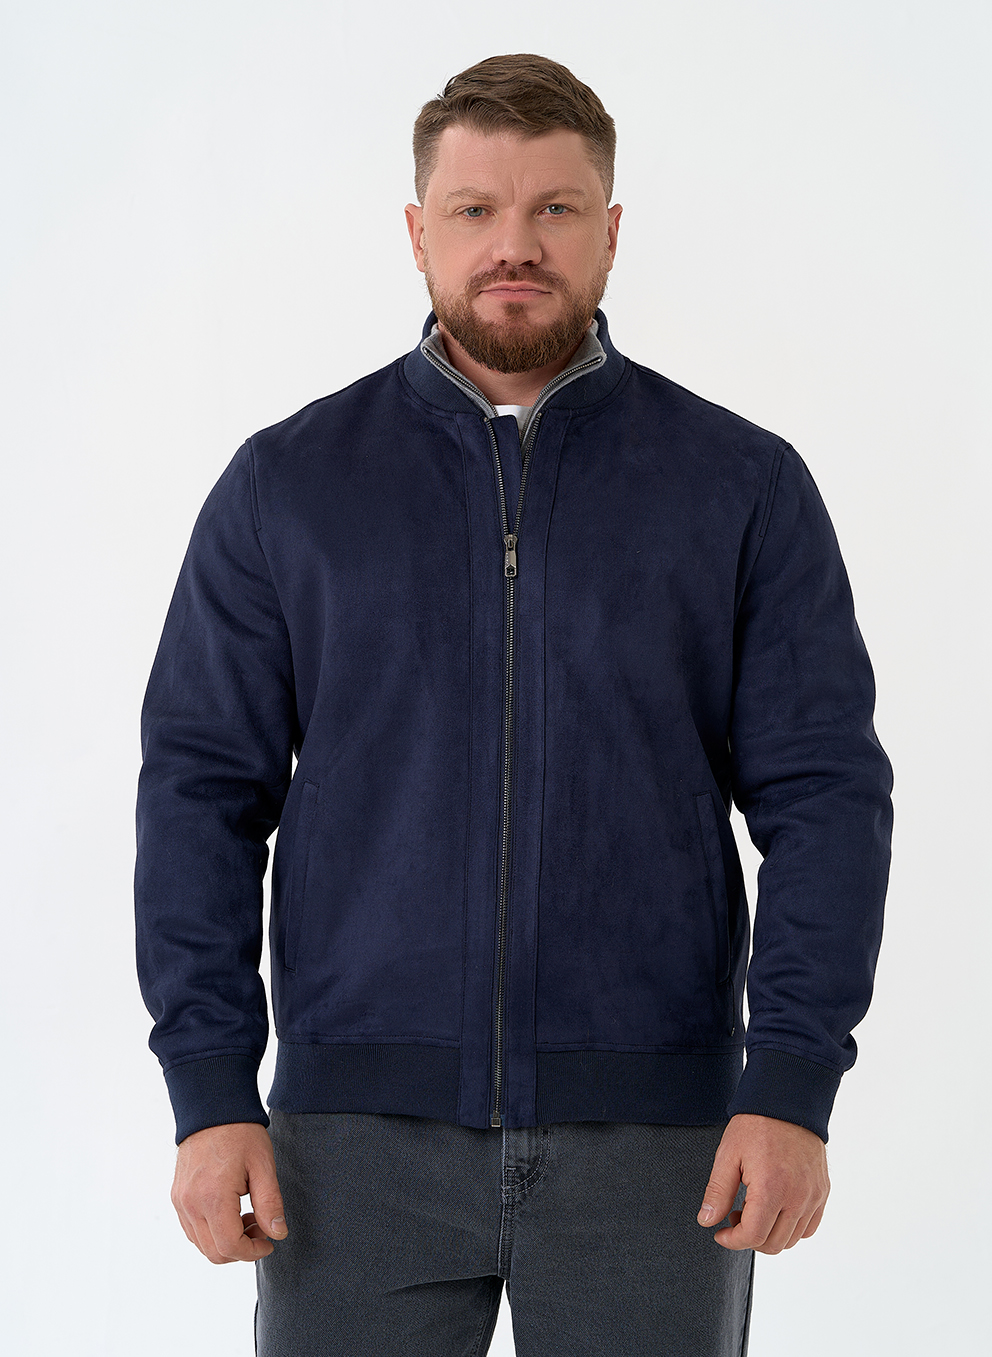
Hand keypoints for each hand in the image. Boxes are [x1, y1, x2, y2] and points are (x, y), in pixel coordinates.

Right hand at [171, 1121, 287, 1263]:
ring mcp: (180, 1201)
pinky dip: (212, 1232)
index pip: (230, 1246)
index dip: (253, 1252)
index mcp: (213, 1197)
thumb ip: (270, 1203)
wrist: (212, 1108)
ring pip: (201, 1244)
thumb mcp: (263, 1164)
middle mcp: (190, 1204)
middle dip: (241, 1249)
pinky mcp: (177, 1196)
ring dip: (226, 1241)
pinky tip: (231, 1212)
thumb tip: (277, 1233)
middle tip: (261, 1228)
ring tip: (249, 1216)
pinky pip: (192, 1229)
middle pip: (213, 1252)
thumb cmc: (240, 1132)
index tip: (269, 1242)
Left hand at [696, 1113, 829, 1253]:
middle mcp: (798, 1197)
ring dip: (769, 1235)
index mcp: (771, 1188)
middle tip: (735, 1216)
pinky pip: (809, 1227)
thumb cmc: (755, 1126)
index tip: (721, 1232)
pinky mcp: (822, 1191)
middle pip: (773, 1244)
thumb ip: (717, 1192)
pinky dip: (791, 1228)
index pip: (753, 1236)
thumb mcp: (728, 1155)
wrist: (787, 1102)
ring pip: (792, 1239)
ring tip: (753, 1209)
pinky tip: (774, 1209)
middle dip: (749, 1239)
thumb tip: (707, 1222)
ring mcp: (813, 1196)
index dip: (732, 1241)